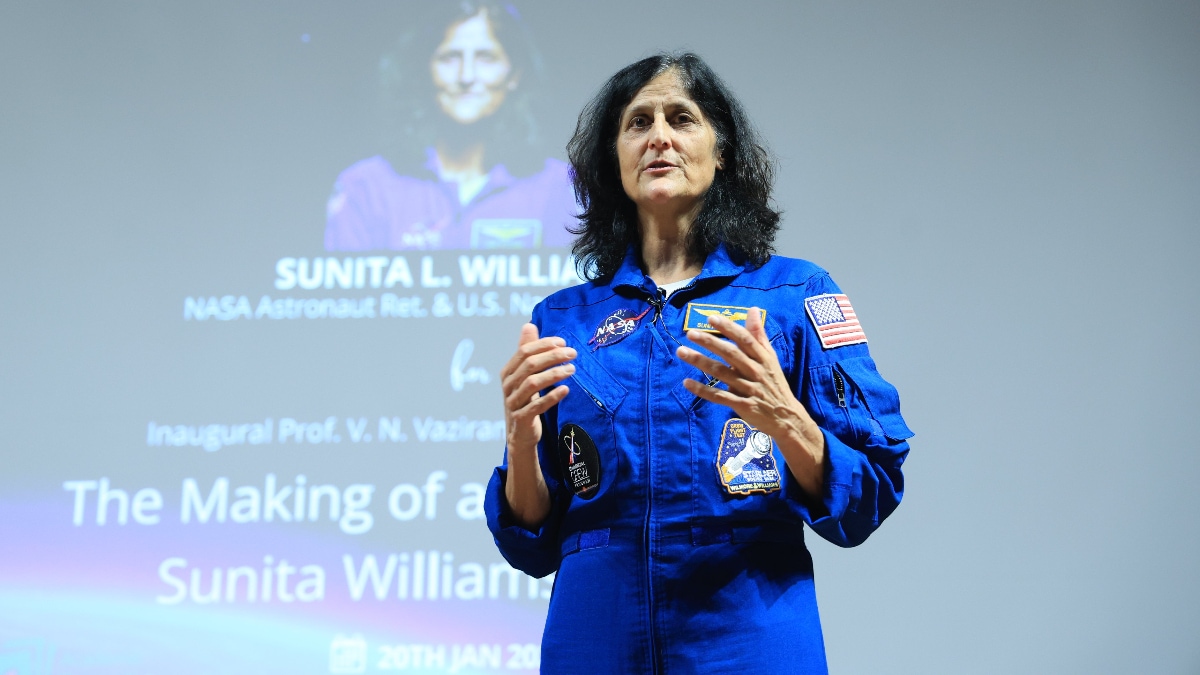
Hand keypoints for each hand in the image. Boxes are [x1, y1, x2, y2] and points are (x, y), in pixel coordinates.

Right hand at [499, 323, 575, 526]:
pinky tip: (566, 390)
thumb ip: (526, 351)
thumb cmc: (524, 401)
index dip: (543, 345)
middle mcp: (507, 386)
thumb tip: (528, 324)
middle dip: (553, 356)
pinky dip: (551, 397)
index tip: (564, 342)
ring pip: (532, 383)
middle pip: (529, 365)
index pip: (524, 351)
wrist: (519, 436)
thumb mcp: (523, 375)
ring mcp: (512, 403)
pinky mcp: (521, 420)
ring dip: (554, 374)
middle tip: (573, 353)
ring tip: (573, 369)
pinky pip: (536, 406)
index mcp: (508, 372)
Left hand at [675, 308, 825, 493]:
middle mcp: (756, 371)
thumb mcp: (770, 358)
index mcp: (763, 358)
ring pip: (721, 373)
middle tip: (690, 333)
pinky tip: (687, 382)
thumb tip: (753, 309)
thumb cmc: (774, 383)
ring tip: (681, 352)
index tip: (710, 318)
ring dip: (700, 362)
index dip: (728, 328)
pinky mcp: (742, 405)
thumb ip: (758, 335)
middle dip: (710, 342)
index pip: (744, 339)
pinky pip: (719, 396)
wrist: (786, 417)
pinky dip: (703, 390)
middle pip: (730, 354)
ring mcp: (748, 389)